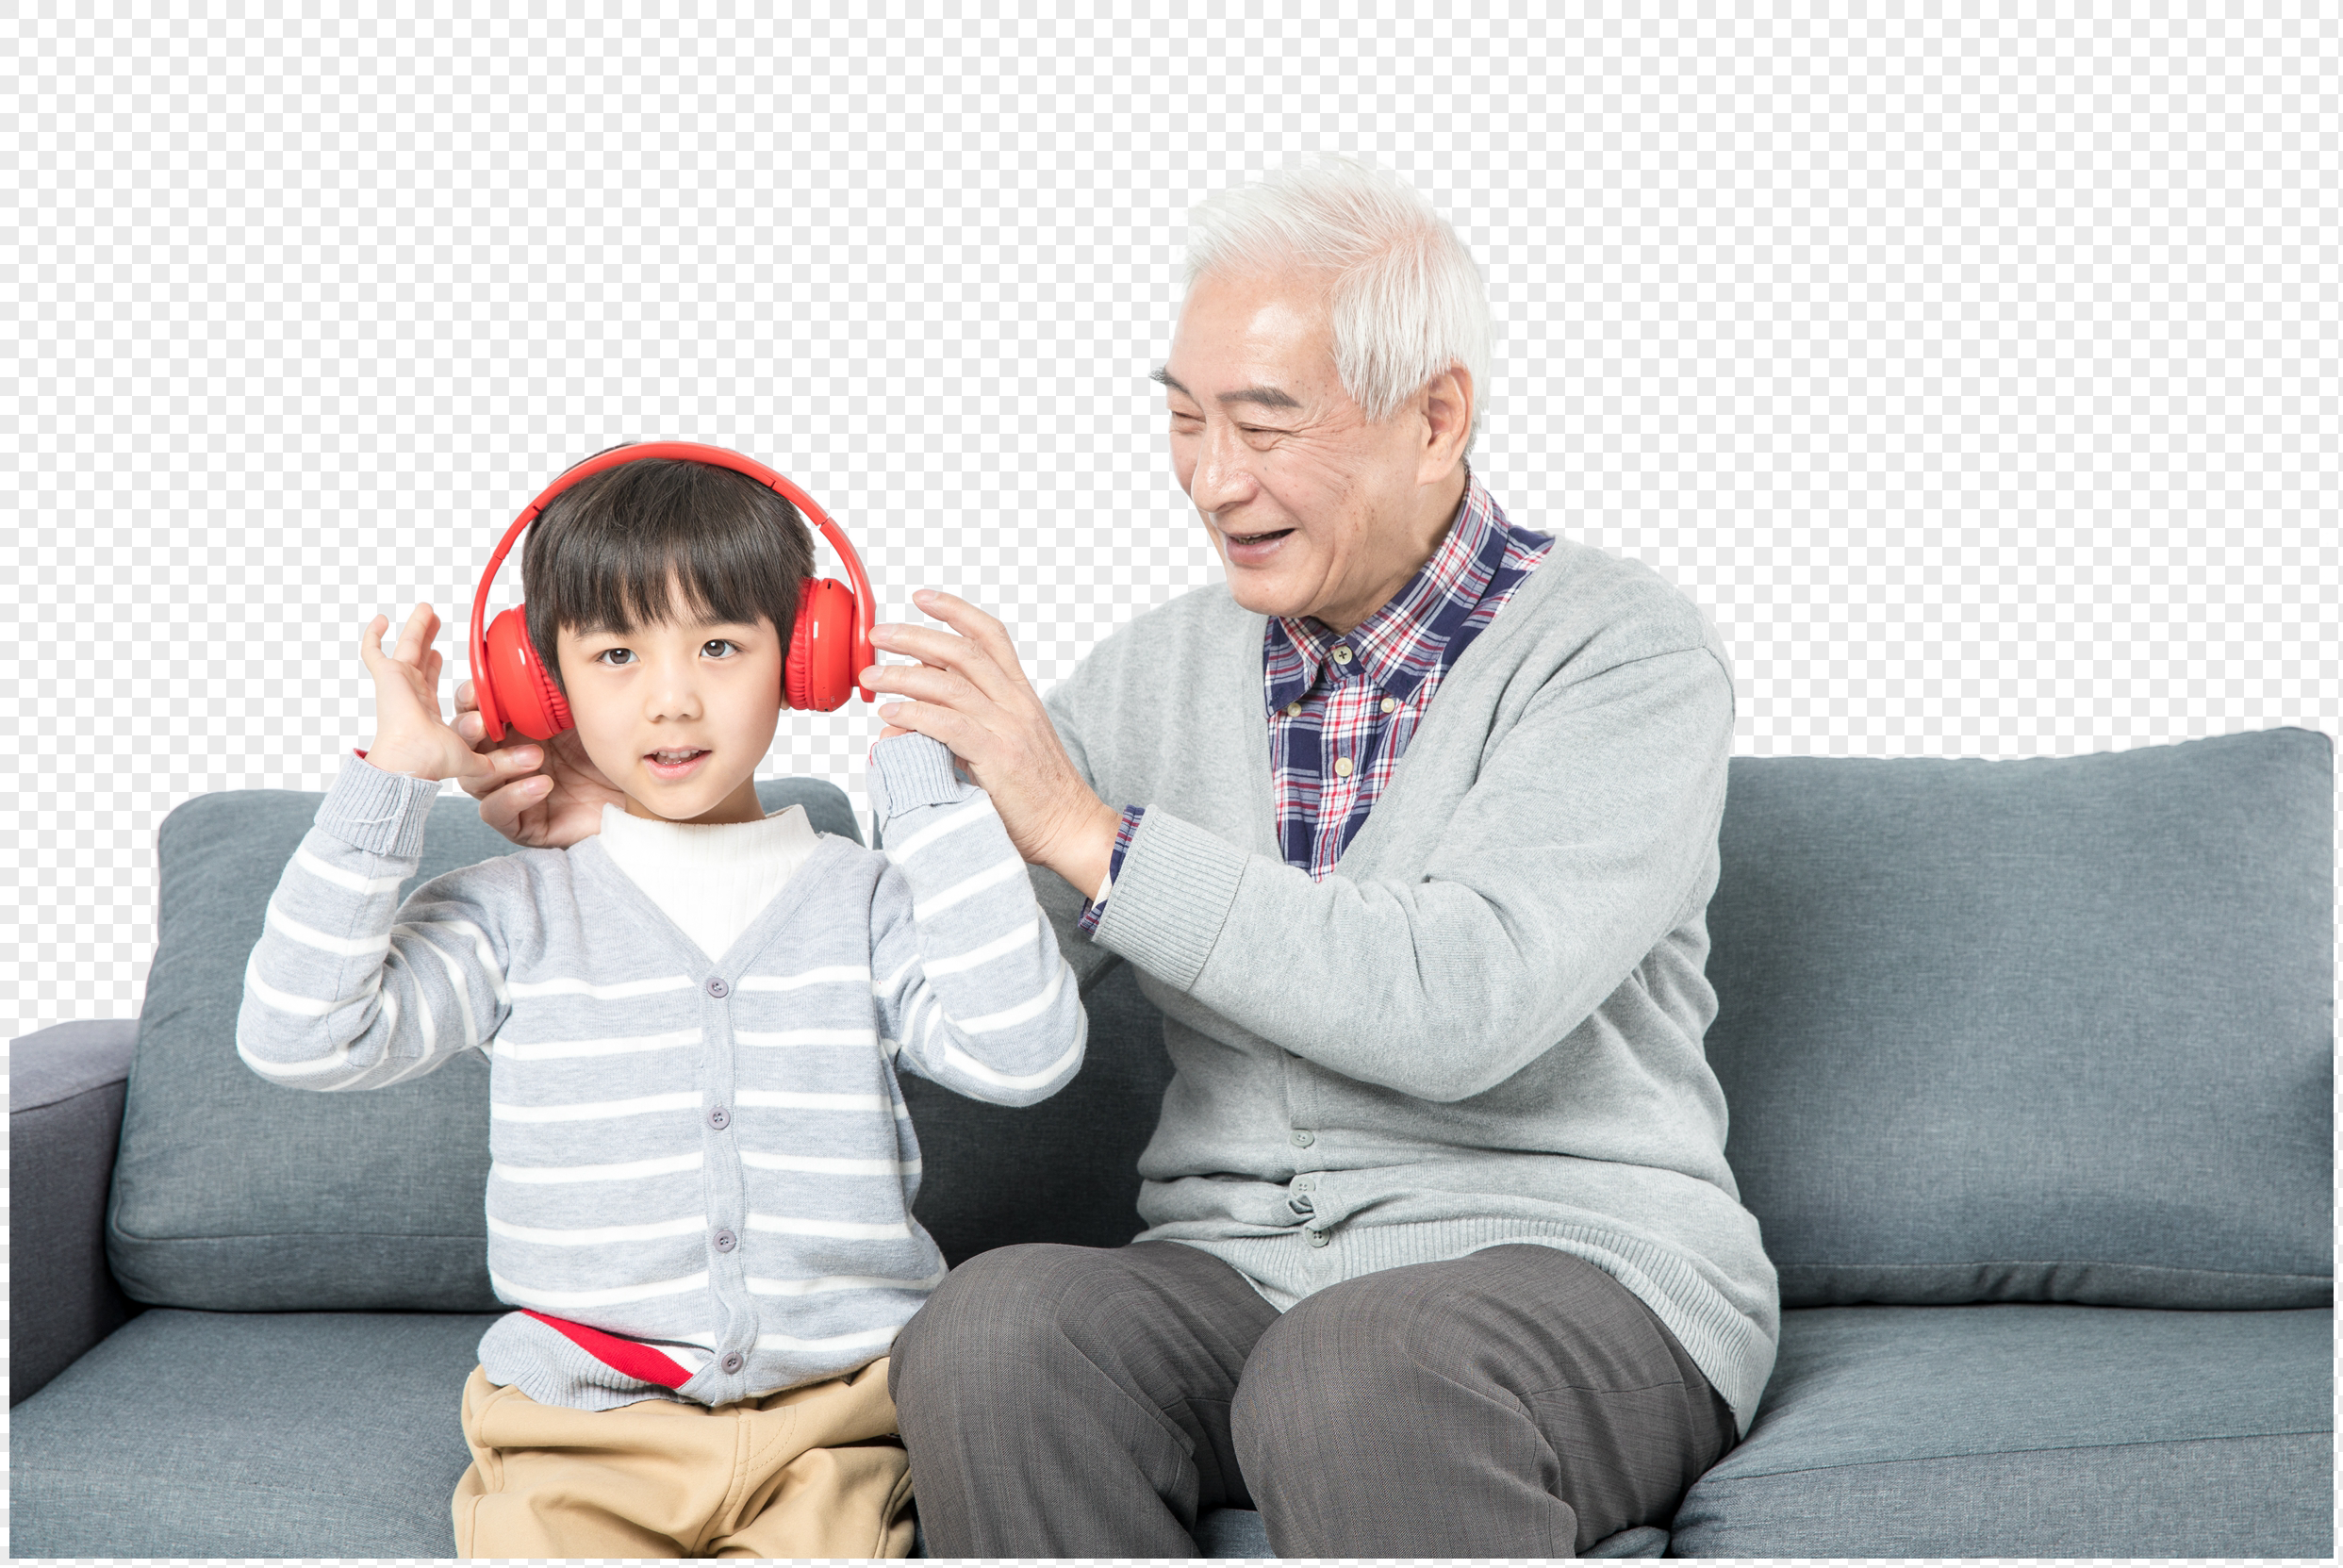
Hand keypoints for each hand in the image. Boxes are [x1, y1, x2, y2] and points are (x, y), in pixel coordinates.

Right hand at [356, 606, 514, 791]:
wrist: (413, 759)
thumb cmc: (436, 762)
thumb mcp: (474, 758)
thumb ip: (499, 760)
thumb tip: (534, 761)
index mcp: (425, 710)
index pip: (429, 681)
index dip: (434, 667)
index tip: (442, 654)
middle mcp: (411, 694)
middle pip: (419, 659)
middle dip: (427, 640)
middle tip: (435, 621)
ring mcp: (399, 683)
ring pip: (406, 648)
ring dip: (416, 629)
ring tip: (426, 610)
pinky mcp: (387, 675)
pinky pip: (373, 651)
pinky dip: (373, 635)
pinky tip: (382, 620)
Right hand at [451, 674, 627, 848]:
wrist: (638, 797)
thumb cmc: (609, 753)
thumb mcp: (583, 716)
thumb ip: (554, 691)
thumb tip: (537, 650)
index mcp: (514, 731)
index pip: (476, 714)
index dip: (469, 701)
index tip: (474, 689)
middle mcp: (505, 762)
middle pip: (465, 748)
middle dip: (467, 732)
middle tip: (480, 722)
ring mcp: (510, 794)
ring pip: (475, 780)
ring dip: (499, 764)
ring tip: (534, 756)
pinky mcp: (521, 826)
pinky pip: (498, 813)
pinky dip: (515, 796)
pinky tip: (542, 784)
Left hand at [865, 589, 1121, 891]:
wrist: (1073, 829)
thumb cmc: (1038, 796)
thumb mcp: (1007, 747)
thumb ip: (966, 723)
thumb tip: (913, 711)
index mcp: (1022, 696)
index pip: (990, 636)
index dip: (955, 611)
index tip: (922, 598)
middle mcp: (1017, 704)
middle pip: (962, 651)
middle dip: (915, 636)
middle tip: (879, 635)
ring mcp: (1009, 728)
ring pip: (949, 684)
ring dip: (903, 675)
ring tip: (872, 678)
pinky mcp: (998, 756)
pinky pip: (948, 724)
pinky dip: (915, 714)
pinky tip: (892, 714)